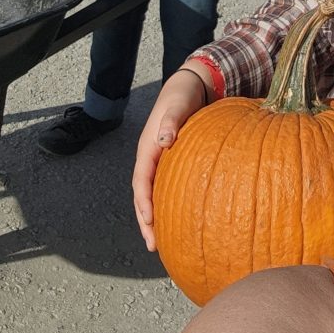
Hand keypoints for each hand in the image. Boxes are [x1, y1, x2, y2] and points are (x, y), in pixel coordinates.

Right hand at [132, 65, 210, 251]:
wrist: (192, 86)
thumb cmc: (183, 95)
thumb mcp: (178, 104)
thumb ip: (171, 120)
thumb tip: (164, 139)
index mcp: (148, 148)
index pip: (141, 181)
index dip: (144, 203)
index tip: (149, 223)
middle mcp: (153, 158)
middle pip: (145, 195)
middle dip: (147, 221)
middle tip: (154, 246)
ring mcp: (163, 162)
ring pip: (157, 194)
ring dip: (157, 218)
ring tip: (163, 243)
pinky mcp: (177, 162)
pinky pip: (170, 188)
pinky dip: (172, 205)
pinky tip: (183, 220)